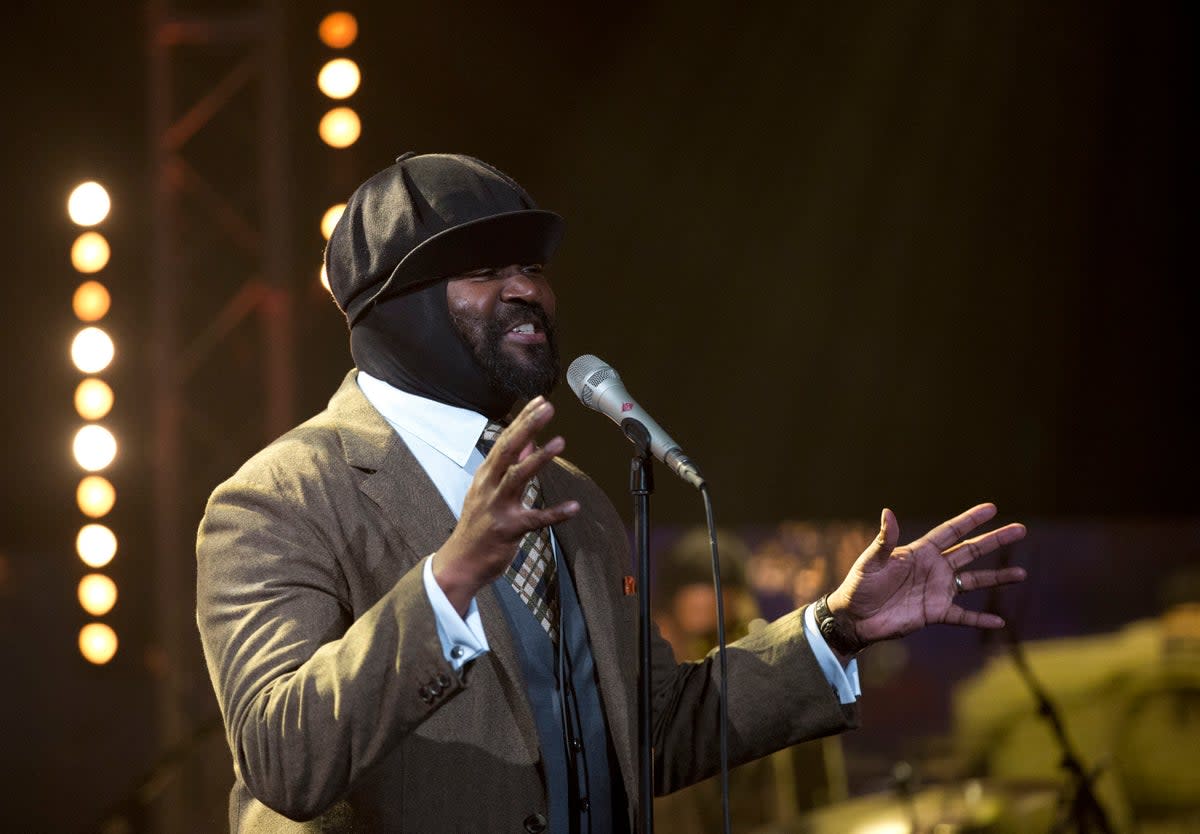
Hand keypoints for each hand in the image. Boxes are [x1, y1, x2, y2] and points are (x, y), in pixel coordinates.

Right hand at [433, 396, 579, 614]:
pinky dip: (555, 514)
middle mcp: (489, 486)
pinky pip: (535, 520)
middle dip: (527, 427)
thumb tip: (528, 443)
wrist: (461, 562)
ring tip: (560, 442)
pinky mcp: (508, 530)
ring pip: (517, 478)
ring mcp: (497, 507)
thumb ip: (510, 467)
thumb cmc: (478, 525)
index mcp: (486, 475)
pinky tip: (574, 508)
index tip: (540, 401)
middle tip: (547, 408)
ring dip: (539, 459)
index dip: (523, 420)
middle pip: (508, 451)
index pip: (505, 441)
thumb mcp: (489, 491)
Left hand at [826, 503, 1026, 648]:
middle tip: (1020, 529)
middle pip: (970, 551)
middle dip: (995, 540)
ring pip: (973, 581)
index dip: (970, 520)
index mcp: (920, 552)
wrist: (855, 617)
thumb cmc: (859, 585)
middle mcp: (934, 568)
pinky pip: (963, 616)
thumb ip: (885, 540)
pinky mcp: (935, 613)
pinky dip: (981, 619)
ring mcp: (937, 591)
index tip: (991, 508)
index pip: (951, 532)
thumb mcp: (871, 561)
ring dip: (997, 577)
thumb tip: (888, 511)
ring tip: (1022, 574)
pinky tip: (1000, 620)